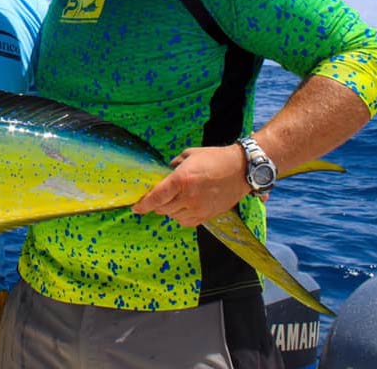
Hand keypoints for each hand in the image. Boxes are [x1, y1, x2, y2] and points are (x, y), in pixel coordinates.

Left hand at [131, 144, 249, 226]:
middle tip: (157, 197)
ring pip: (173, 216)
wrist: (241, 169)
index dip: (143, 205)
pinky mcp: (207, 215)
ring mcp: (198, 208)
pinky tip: (183, 207)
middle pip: (162, 208)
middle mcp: (188, 196)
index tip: (135, 208)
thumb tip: (164, 174)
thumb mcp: (189, 155)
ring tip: (174, 199)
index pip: (156, 197)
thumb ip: (173, 165)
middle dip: (155, 204)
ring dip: (169, 209)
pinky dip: (180, 216)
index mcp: (181, 179)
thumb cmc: (215, 158)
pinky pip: (186, 222)